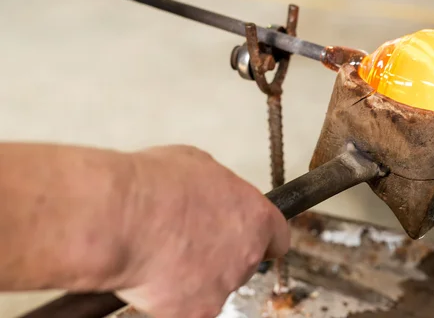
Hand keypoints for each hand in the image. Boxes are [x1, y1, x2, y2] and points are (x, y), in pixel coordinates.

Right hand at [116, 145, 289, 317]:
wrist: (121, 217)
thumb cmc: (156, 185)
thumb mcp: (198, 165)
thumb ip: (218, 188)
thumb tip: (211, 193)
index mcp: (255, 218)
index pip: (276, 237)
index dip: (260, 237)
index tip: (248, 237)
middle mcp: (247, 256)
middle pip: (243, 263)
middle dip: (221, 255)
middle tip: (190, 242)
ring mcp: (222, 287)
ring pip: (213, 287)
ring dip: (194, 277)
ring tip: (163, 255)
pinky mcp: (196, 312)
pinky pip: (185, 307)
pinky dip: (169, 297)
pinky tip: (151, 275)